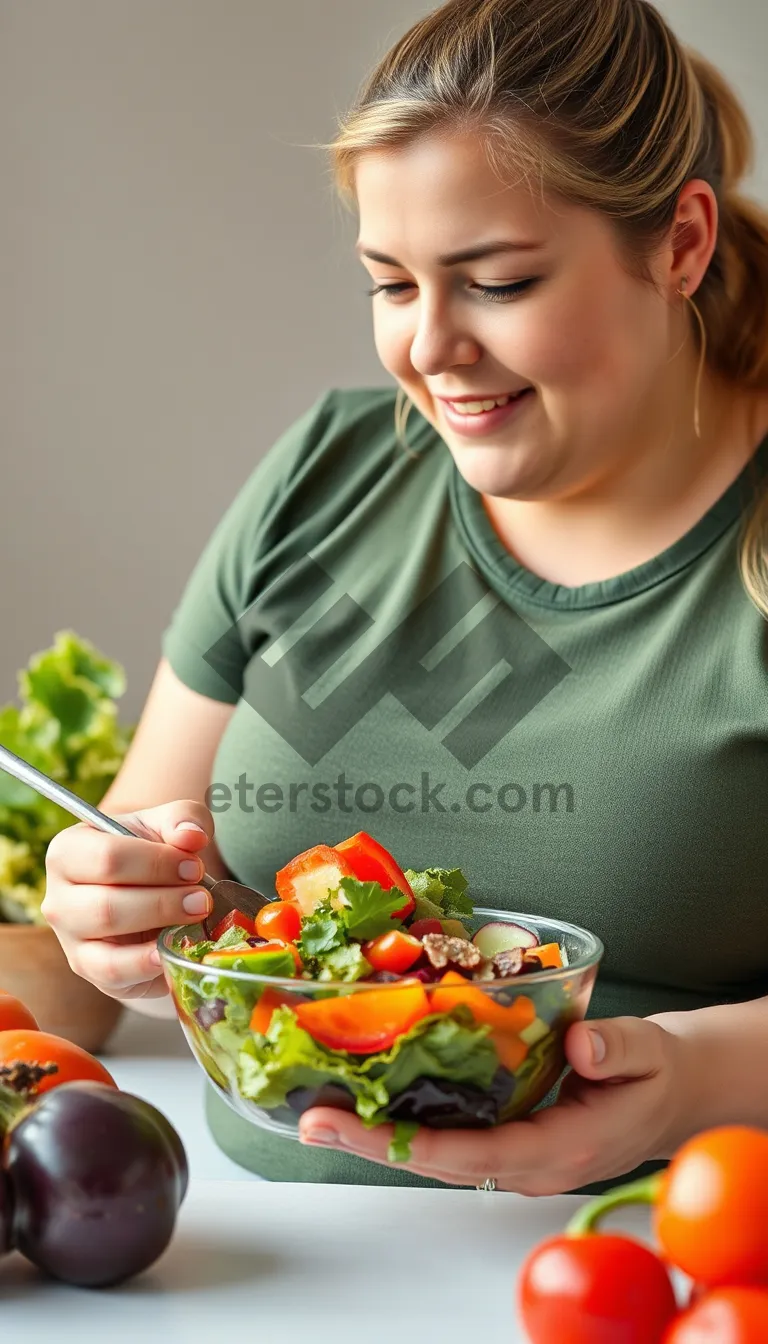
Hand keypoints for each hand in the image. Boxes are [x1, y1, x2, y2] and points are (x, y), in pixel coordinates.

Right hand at [42, 801, 214, 1001]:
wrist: (149, 890)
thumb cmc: (151, 852)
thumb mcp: (167, 826)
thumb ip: (183, 819)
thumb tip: (192, 836)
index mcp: (68, 851)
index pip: (107, 858)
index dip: (156, 863)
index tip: (194, 866)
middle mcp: (58, 896)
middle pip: (107, 903)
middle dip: (163, 900)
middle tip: (203, 898)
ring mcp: (69, 936)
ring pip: (107, 937)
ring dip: (159, 925)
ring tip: (197, 916)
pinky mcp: (87, 968)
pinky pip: (112, 972)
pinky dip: (145, 963)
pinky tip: (172, 949)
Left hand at [298, 1016, 695, 1192]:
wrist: (669, 1094)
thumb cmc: (656, 1074)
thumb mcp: (649, 1053)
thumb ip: (618, 1049)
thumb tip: (580, 1045)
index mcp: (560, 1149)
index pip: (479, 1154)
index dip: (419, 1144)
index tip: (366, 1130)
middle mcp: (526, 1164)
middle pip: (438, 1161)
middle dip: (372, 1144)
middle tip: (311, 1121)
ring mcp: (511, 1156)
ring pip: (434, 1154)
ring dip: (374, 1137)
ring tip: (316, 1113)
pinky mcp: (502, 1138)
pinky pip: (445, 1137)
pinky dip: (400, 1122)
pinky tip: (362, 1101)